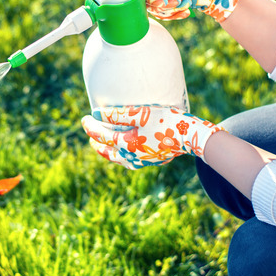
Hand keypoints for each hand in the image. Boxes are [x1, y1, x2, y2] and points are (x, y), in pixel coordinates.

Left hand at [81, 105, 224, 169]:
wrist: (191, 136)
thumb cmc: (165, 121)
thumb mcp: (140, 113)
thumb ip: (116, 114)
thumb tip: (95, 114)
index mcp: (126, 145)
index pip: (101, 136)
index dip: (90, 126)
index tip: (85, 117)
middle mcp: (131, 157)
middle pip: (107, 151)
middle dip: (96, 141)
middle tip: (90, 132)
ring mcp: (142, 162)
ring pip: (117, 158)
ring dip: (107, 150)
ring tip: (101, 143)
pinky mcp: (151, 161)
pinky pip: (129, 161)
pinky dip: (120, 155)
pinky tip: (123, 150)